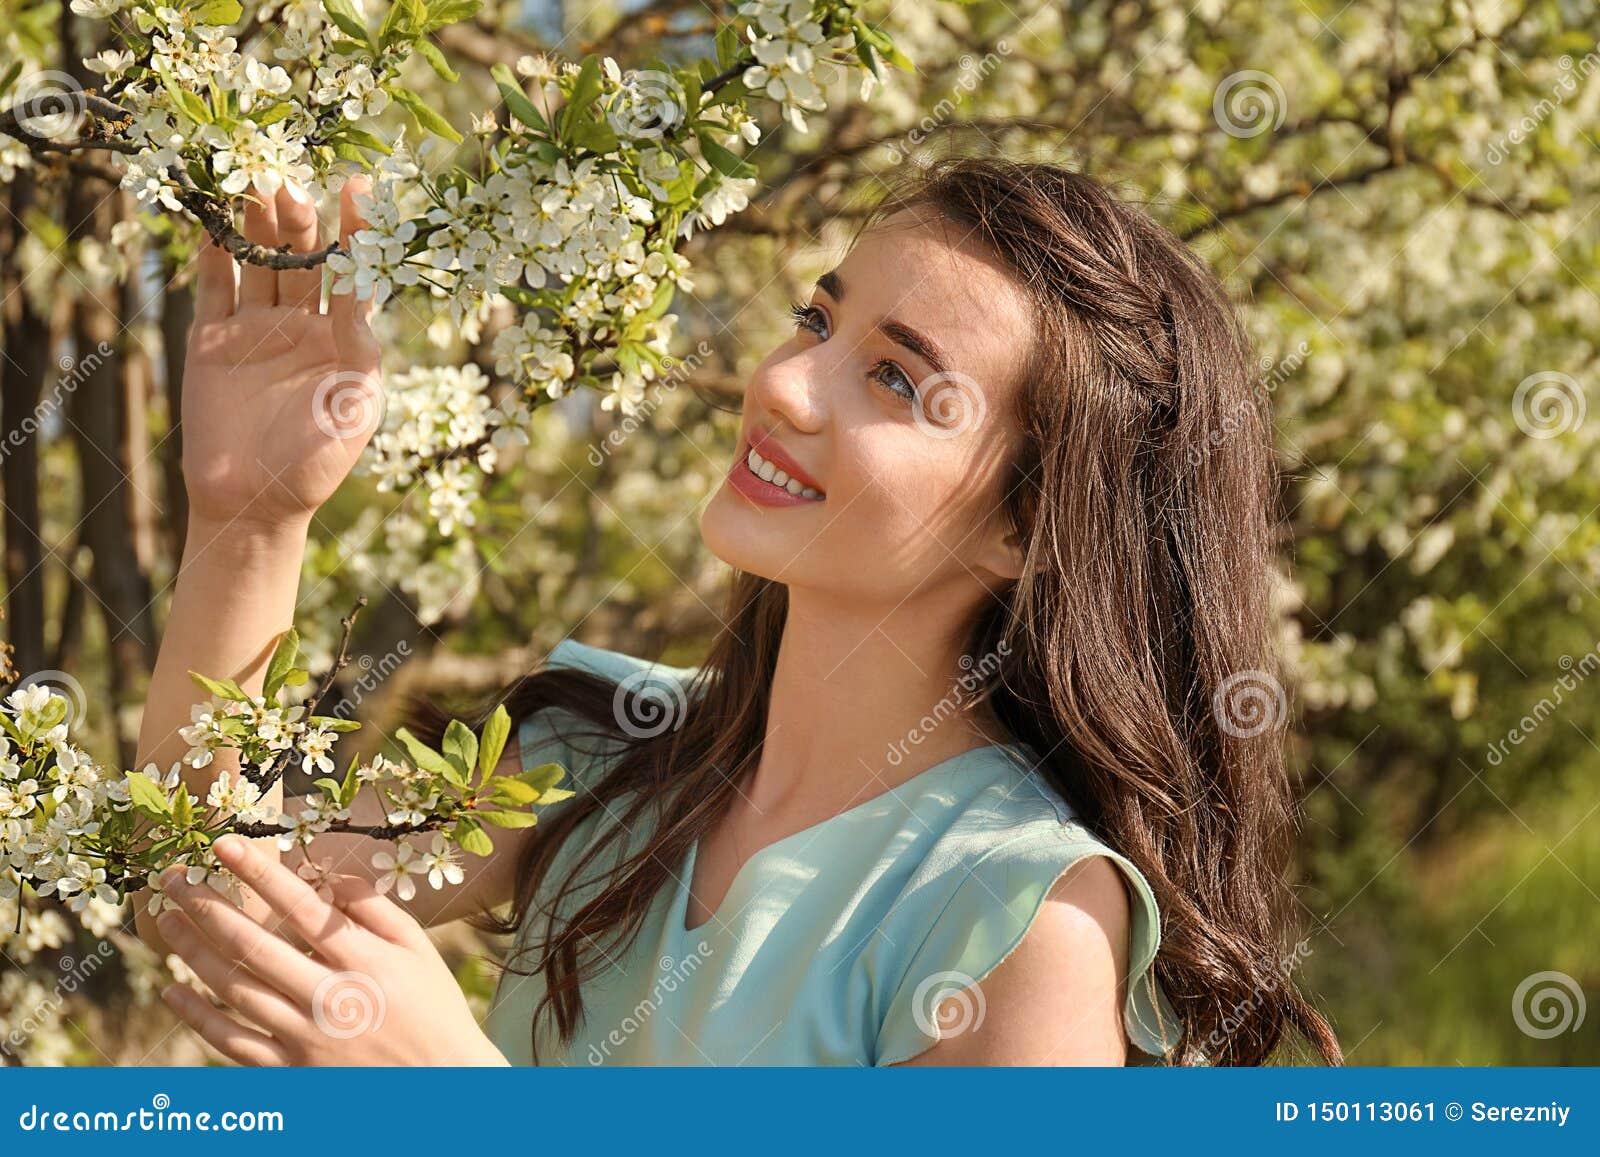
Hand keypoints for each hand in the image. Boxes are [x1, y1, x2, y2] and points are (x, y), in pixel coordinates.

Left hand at [156, 835, 507, 1066]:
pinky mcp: (291, 1071)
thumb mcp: (418, 948)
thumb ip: (374, 908)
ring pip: (234, 989)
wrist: (442, 1086)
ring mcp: (306, 1038)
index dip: (259, 872)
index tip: (224, 844)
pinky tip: (173, 992)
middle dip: (207, 906)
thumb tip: (328, 873)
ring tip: (167, 921)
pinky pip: (232, 1043)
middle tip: (172, 879)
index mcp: (363, 959)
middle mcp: (329, 996)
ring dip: (193, 952)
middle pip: (252, 944)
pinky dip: (198, 1018)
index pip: (299, 905)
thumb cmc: (432, 1008)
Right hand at [181, 179, 383, 533]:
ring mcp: (257, 330)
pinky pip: (215, 286)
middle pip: (303, 258)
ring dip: (258, 225)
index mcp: (345, 340)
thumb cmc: (315, 464)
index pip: (354, 273)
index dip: (357, 231)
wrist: (252, 503)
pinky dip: (214, 253)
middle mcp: (304, 326)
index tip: (359, 187)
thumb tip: (361, 295)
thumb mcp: (354, 409)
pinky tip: (214, 220)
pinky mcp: (213, 339)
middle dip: (298, 218)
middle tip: (287, 179)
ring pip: (259, 263)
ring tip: (255, 180)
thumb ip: (360, 351)